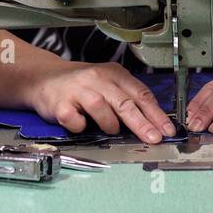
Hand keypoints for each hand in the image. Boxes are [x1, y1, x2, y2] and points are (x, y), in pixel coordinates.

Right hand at [31, 60, 175, 142]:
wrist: (45, 78)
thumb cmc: (82, 85)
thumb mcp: (109, 85)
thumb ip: (127, 99)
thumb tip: (153, 123)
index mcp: (114, 74)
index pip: (140, 93)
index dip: (155, 113)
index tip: (167, 129)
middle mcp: (97, 78)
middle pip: (124, 102)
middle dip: (142, 123)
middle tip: (154, 138)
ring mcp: (78, 90)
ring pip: (101, 108)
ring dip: (109, 124)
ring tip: (111, 130)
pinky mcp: (60, 103)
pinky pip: (74, 120)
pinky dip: (80, 126)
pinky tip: (81, 125)